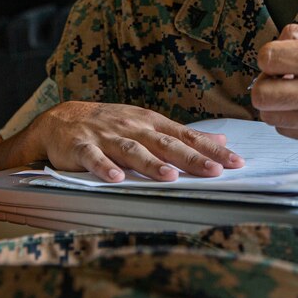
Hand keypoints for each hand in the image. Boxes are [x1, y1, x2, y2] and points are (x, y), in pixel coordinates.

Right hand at [25, 101, 244, 181]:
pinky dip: (103, 167)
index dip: (211, 150)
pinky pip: (93, 158)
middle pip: (166, 144)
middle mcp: (133, 128)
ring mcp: (107, 137)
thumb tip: (221, 140)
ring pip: (133, 150)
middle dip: (192, 158)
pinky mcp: (81, 147)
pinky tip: (115, 178)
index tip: (236, 163)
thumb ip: (183, 135)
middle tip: (215, 171)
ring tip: (170, 176)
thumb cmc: (111, 126)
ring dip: (151, 164)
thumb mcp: (148, 124)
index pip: (187, 137)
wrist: (61, 119)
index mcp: (152, 124)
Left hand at [252, 24, 297, 144]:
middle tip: (277, 78)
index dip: (268, 57)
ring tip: (293, 93)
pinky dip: (290, 119)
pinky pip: (290, 131)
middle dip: (264, 83)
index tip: (276, 58)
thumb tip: (281, 42)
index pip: (269, 57)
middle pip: (262, 93)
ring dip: (276, 103)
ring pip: (271, 116)